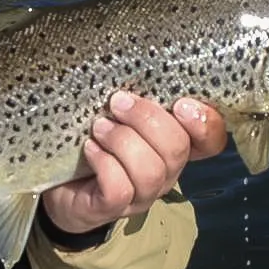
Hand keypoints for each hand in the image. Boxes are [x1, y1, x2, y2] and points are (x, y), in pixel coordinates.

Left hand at [41, 91, 226, 234]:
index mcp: (173, 146)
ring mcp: (141, 195)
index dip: (205, 123)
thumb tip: (135, 59)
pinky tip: (90, 148)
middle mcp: (165, 173)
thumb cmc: (92, 137)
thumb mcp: (118, 110)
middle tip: (117, 103)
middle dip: (147, 120)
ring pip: (150, 171)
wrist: (57, 184)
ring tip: (99, 127)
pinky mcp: (111, 209)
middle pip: (177, 149)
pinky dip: (104, 163)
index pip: (211, 140)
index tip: (181, 103)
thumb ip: (136, 94)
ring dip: (122, 141)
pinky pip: (119, 189)